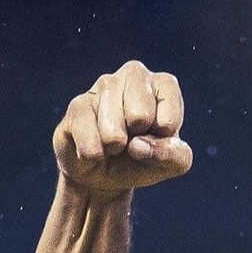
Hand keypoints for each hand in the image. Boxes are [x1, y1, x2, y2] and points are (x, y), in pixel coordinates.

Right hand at [52, 60, 192, 195]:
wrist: (108, 176)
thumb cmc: (147, 159)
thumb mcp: (174, 163)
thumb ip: (174, 154)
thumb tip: (138, 145)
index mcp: (162, 84)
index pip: (169, 91)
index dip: (167, 124)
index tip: (162, 133)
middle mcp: (133, 76)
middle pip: (140, 113)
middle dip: (139, 138)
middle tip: (136, 139)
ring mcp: (101, 87)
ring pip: (112, 127)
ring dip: (116, 147)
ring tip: (116, 146)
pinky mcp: (77, 106)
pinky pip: (86, 134)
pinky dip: (94, 153)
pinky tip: (96, 150)